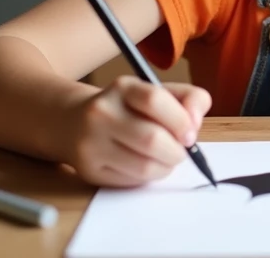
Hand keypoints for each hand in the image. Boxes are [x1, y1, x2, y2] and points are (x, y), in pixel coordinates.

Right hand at [65, 76, 211, 187]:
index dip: (181, 120)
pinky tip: (146, 165)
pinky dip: (148, 177)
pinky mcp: (89, 170)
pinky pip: (131, 181)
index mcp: (123, 88)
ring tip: (165, 159)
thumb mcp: (157, 91)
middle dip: (177, 151)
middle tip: (180, 151)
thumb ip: (188, 99)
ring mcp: (91, 143)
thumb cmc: (128, 108)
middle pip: (152, 139)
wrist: (73, 122)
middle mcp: (102, 112)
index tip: (190, 133)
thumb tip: (195, 123)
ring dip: (165, 167)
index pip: (155, 100)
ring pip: (144, 166)